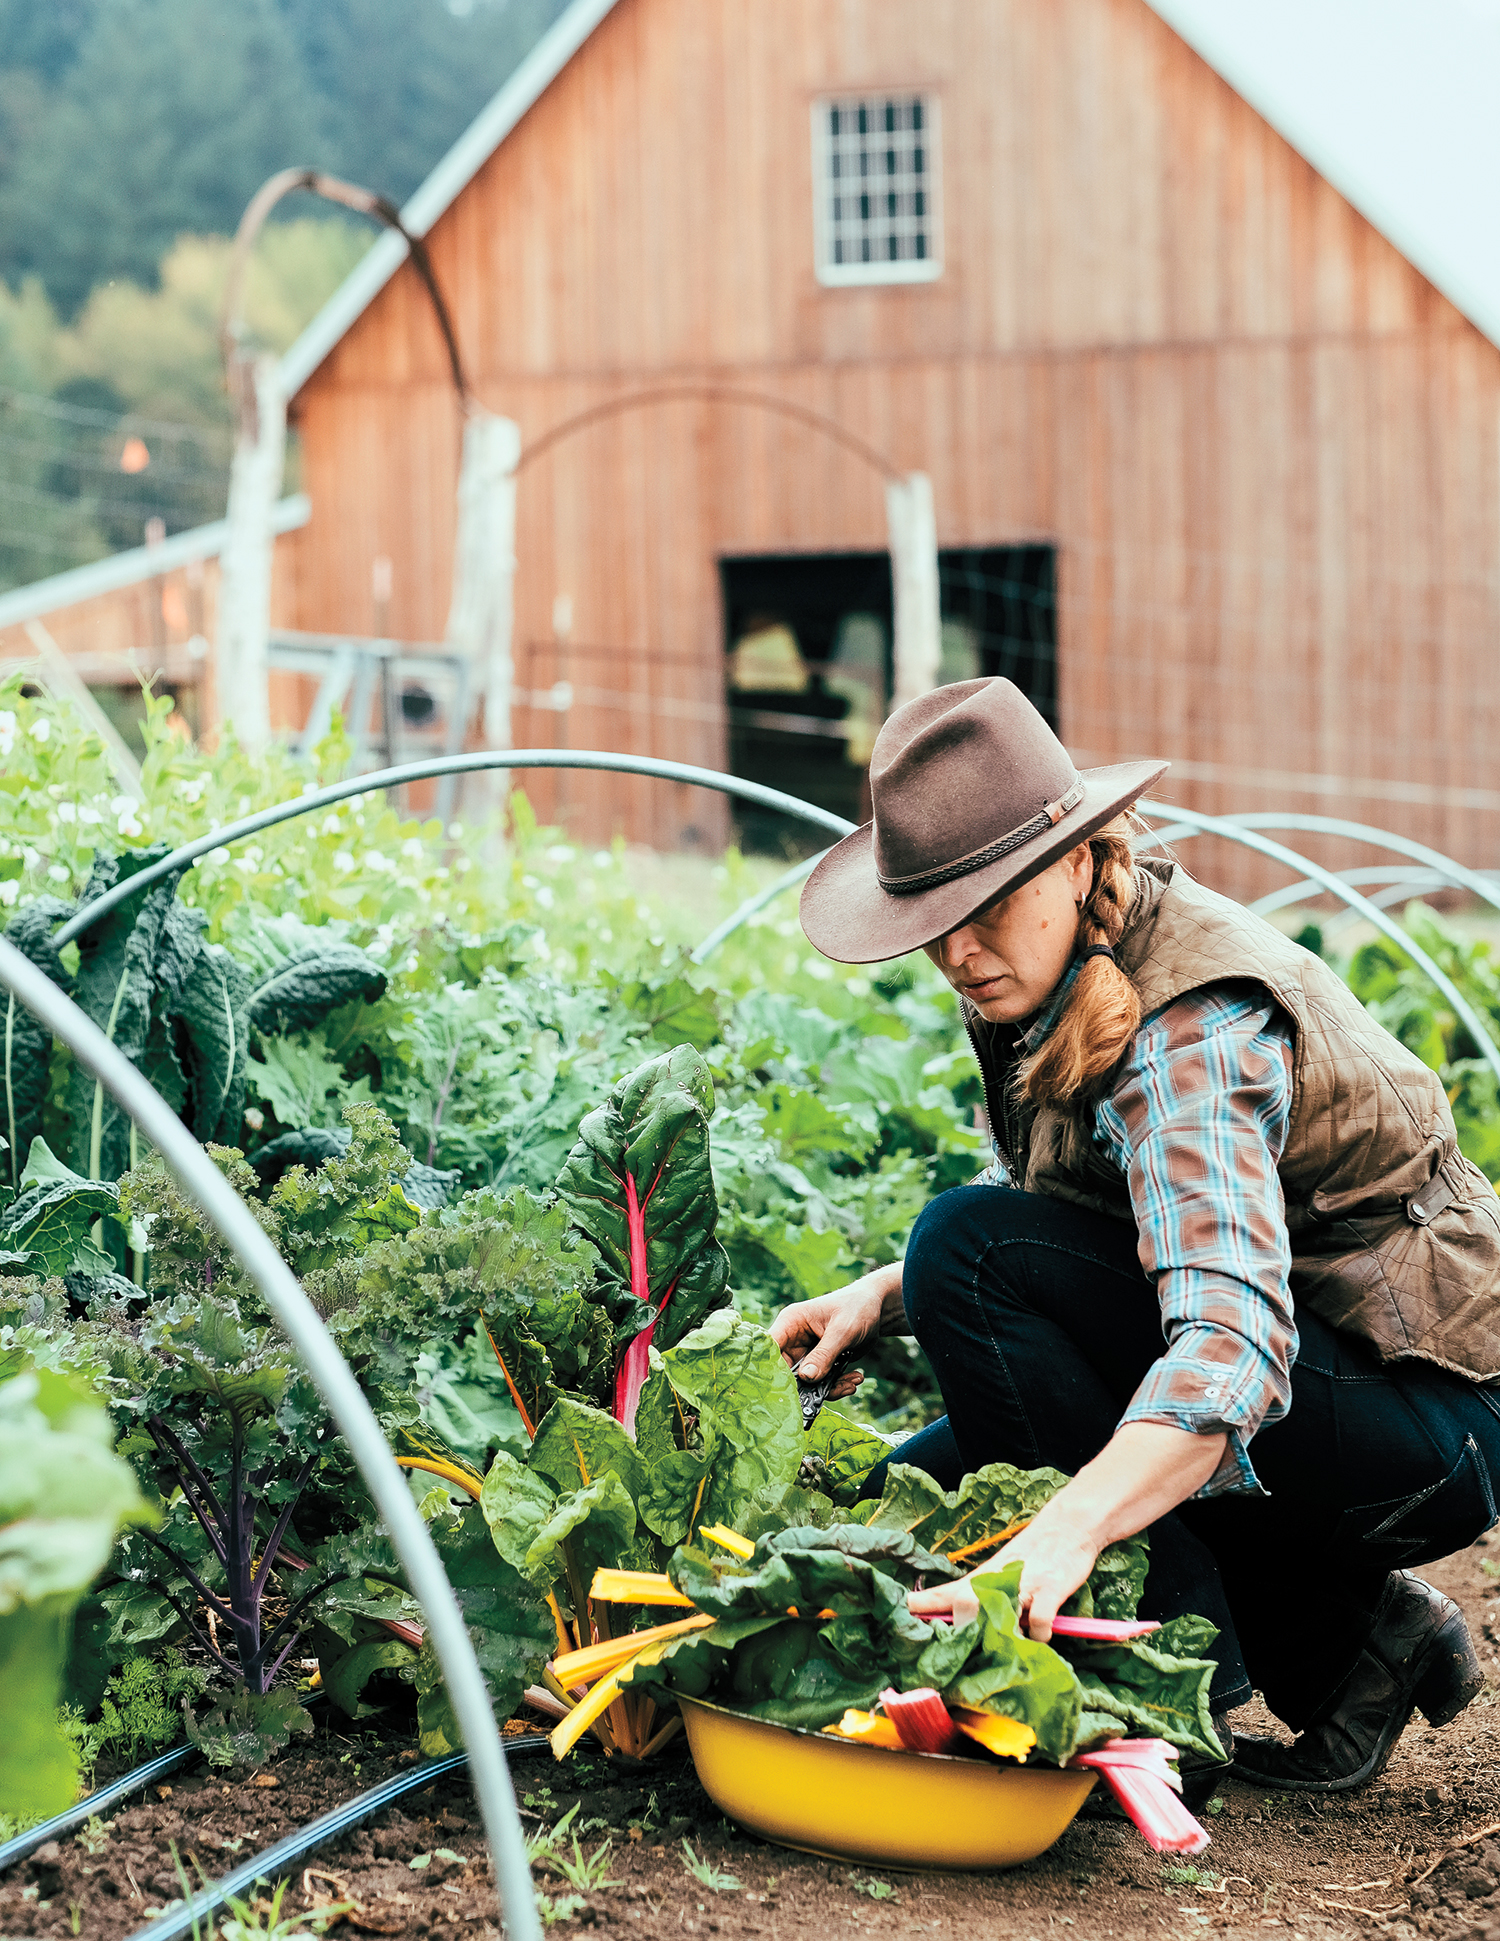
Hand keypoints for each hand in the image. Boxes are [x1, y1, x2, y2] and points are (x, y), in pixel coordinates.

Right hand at [767, 1264, 899, 1394]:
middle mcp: (794, 1339)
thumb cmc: (857, 1308)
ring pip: (806, 1382)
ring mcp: (806, 1353)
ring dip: (829, 1387)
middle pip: (786, 1371)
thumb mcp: (842, 1330)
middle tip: (826, 1393)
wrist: (876, 1308)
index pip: (771, 1348)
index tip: (788, 1389)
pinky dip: (837, 1385)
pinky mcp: (820, 1363)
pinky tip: (854, 1379)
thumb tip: (807, 1377)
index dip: (772, 1369)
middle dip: (807, 1386)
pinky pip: (821, 1382)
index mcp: (791, 1323)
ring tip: (852, 1382)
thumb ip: (824, 1354)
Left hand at [907, 1502, 1098, 1640]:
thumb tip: (963, 1623)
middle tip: (957, 1651)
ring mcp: (1026, 1583)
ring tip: (1000, 1650)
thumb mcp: (1004, 1570)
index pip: (945, 1592)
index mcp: (984, 1577)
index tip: (901, 1614)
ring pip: (998, 1609)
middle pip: (964, 1601)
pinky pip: (1039, 1620)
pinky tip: (1039, 1638)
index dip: (923, 1605)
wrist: (1068, 1525)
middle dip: (958, 1628)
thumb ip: (986, 1594)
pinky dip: (1038, 1636)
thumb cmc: (1034, 1553)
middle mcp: (1000, 1579)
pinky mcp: (1051, 1588)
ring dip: (997, 1634)